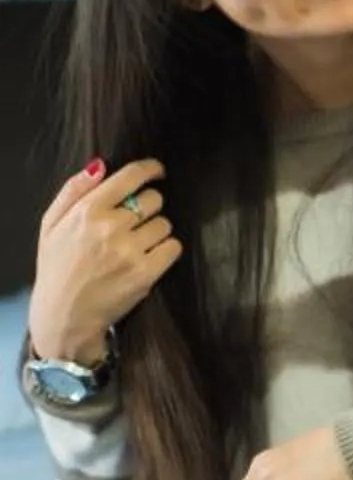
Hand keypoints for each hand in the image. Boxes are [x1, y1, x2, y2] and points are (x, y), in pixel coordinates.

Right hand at [28, 158, 181, 364]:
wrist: (63, 315)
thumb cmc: (57, 267)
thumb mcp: (51, 224)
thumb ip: (73, 190)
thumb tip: (100, 164)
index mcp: (88, 211)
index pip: (131, 176)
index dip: (151, 170)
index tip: (157, 172)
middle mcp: (110, 227)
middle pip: (154, 200)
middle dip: (148, 207)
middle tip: (136, 222)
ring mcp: (130, 251)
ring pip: (165, 224)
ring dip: (156, 231)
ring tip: (138, 244)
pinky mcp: (146, 273)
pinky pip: (173, 247)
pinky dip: (166, 250)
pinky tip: (150, 257)